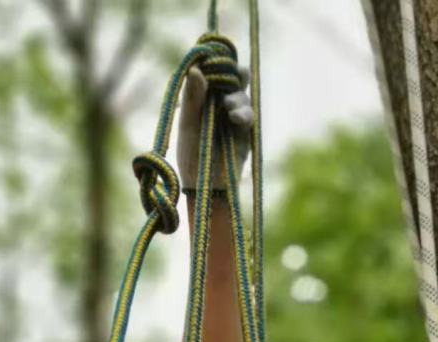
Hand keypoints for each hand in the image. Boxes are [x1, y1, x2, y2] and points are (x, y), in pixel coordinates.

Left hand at [177, 64, 252, 190]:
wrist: (205, 187)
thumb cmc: (191, 157)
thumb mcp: (188, 125)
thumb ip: (192, 99)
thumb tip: (196, 69)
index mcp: (201, 99)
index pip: (211, 72)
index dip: (215, 63)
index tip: (215, 58)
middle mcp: (218, 104)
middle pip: (232, 78)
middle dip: (234, 73)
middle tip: (234, 72)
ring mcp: (233, 117)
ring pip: (241, 95)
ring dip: (237, 97)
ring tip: (228, 107)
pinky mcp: (245, 132)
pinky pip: (249, 115)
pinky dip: (244, 113)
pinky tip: (235, 117)